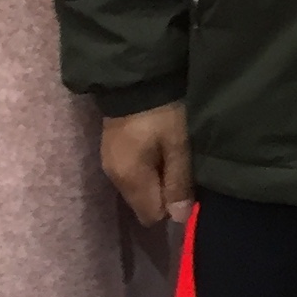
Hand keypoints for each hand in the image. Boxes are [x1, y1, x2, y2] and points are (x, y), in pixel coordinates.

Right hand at [101, 103, 193, 224]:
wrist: (135, 77)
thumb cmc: (162, 112)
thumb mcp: (178, 144)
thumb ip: (178, 182)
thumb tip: (180, 219)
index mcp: (130, 180)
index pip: (151, 216)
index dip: (172, 206)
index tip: (186, 183)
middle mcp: (115, 177)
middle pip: (144, 203)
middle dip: (164, 192)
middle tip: (182, 163)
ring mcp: (110, 162)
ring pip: (139, 187)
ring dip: (156, 177)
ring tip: (172, 151)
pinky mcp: (111, 149)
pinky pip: (133, 171)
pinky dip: (147, 165)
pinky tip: (158, 144)